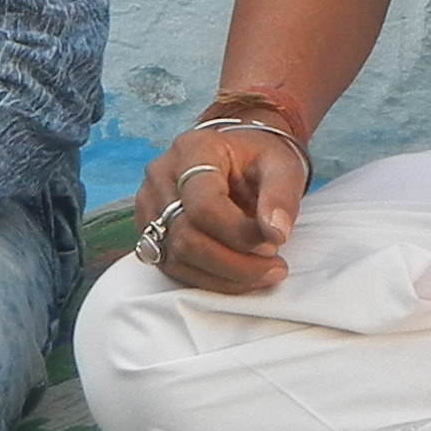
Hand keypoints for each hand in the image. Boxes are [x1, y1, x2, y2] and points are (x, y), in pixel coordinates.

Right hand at [130, 123, 309, 295]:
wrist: (239, 159)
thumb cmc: (258, 160)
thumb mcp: (280, 166)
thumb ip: (281, 195)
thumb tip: (276, 233)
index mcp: (193, 151)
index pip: (204, 205)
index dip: (239, 234)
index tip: (275, 242)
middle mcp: (161, 176)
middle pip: (186, 237)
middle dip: (235, 263)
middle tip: (275, 267)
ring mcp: (149, 205)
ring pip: (177, 258)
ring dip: (225, 276)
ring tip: (264, 272)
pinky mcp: (149, 231)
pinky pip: (174, 267)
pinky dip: (211, 279)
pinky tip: (241, 276)